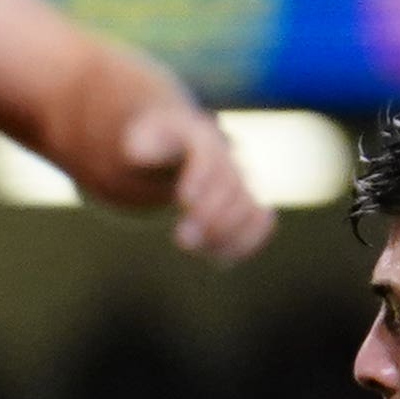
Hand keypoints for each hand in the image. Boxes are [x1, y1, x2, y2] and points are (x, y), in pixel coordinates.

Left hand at [116, 98, 273, 259]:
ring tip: (195, 249)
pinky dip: (246, 243)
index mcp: (202, 139)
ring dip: (226, 235)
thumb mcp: (142, 139)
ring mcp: (240, 182)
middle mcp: (227, 160)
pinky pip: (261, 224)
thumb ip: (142, 146)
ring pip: (249, 208)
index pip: (208, 156)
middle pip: (231, 187)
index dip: (201, 178)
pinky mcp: (246, 205)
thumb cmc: (156, 145)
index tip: (185, 200)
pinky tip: (219, 259)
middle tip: (183, 240)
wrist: (179, 144)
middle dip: (209, 216)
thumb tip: (139, 153)